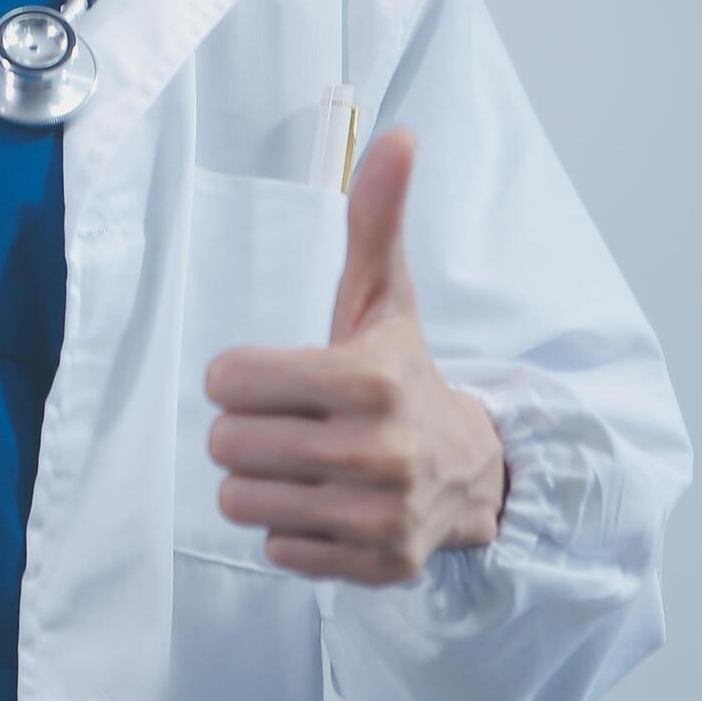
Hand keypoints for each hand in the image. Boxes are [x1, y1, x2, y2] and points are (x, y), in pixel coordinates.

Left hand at [202, 129, 506, 584]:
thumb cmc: (405, 378)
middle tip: (290, 424)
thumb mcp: (386, 301)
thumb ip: (375, 223)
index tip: (270, 378)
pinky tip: (329, 505)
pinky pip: (277, 550)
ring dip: (260, 485)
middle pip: (228, 445)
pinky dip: (292, 531)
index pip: (230, 383)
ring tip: (305, 465)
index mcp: (371, 380)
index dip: (237, 379)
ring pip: (242, 502)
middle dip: (246, 432)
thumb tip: (395, 134)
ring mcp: (379, 516)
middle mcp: (379, 452)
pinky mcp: (376, 566)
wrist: (473, 474)